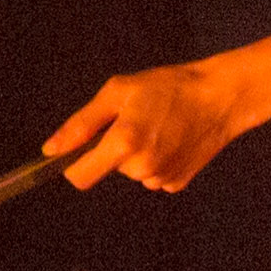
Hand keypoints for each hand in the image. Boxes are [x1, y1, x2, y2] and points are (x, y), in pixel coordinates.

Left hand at [48, 61, 247, 192]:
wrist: (221, 97)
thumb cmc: (168, 87)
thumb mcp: (117, 93)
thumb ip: (81, 125)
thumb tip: (50, 150)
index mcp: (123, 144)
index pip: (80, 177)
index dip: (75, 164)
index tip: (83, 149)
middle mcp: (141, 167)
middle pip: (109, 170)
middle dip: (115, 150)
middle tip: (137, 121)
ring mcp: (161, 178)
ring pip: (132, 173)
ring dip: (137, 156)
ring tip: (159, 127)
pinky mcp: (178, 183)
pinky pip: (153, 177)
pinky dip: (157, 162)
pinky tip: (173, 140)